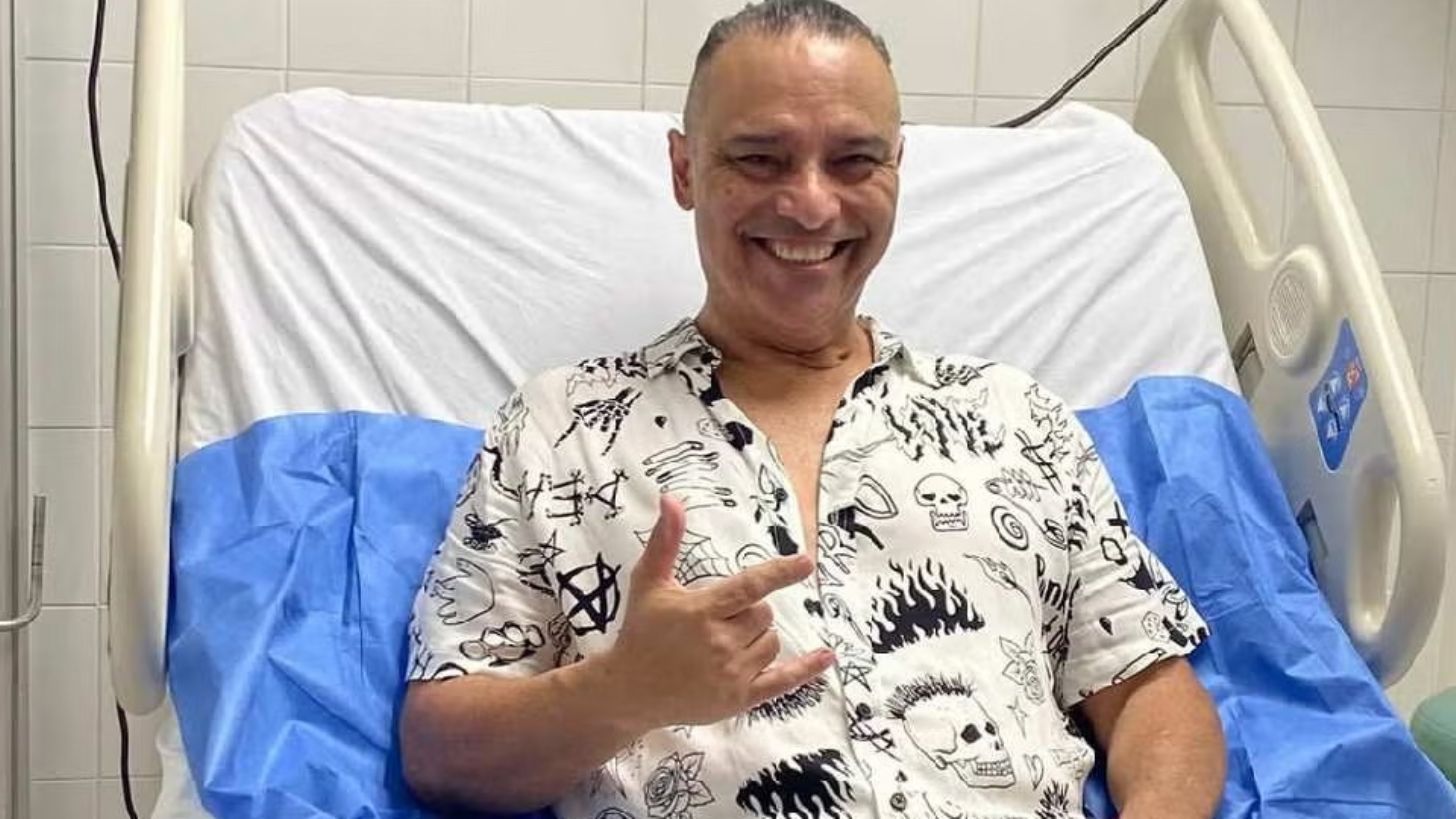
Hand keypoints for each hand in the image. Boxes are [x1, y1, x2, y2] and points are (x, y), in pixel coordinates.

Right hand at [597, 494, 833, 729]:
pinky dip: (807, 669)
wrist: (629, 691)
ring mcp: (732, 673)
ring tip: (724, 643)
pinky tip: (827, 656)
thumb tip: (670, 498)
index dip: (779, 572)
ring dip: (758, 637)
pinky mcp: (740, 699)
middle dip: (749, 611)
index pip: (750, 586)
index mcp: (701, 611)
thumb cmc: (640, 632)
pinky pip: (783, 681)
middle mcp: (720, 643)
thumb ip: (665, 541)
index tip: (806, 562)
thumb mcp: (649, 583)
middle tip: (718, 620)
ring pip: (771, 641)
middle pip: (763, 614)